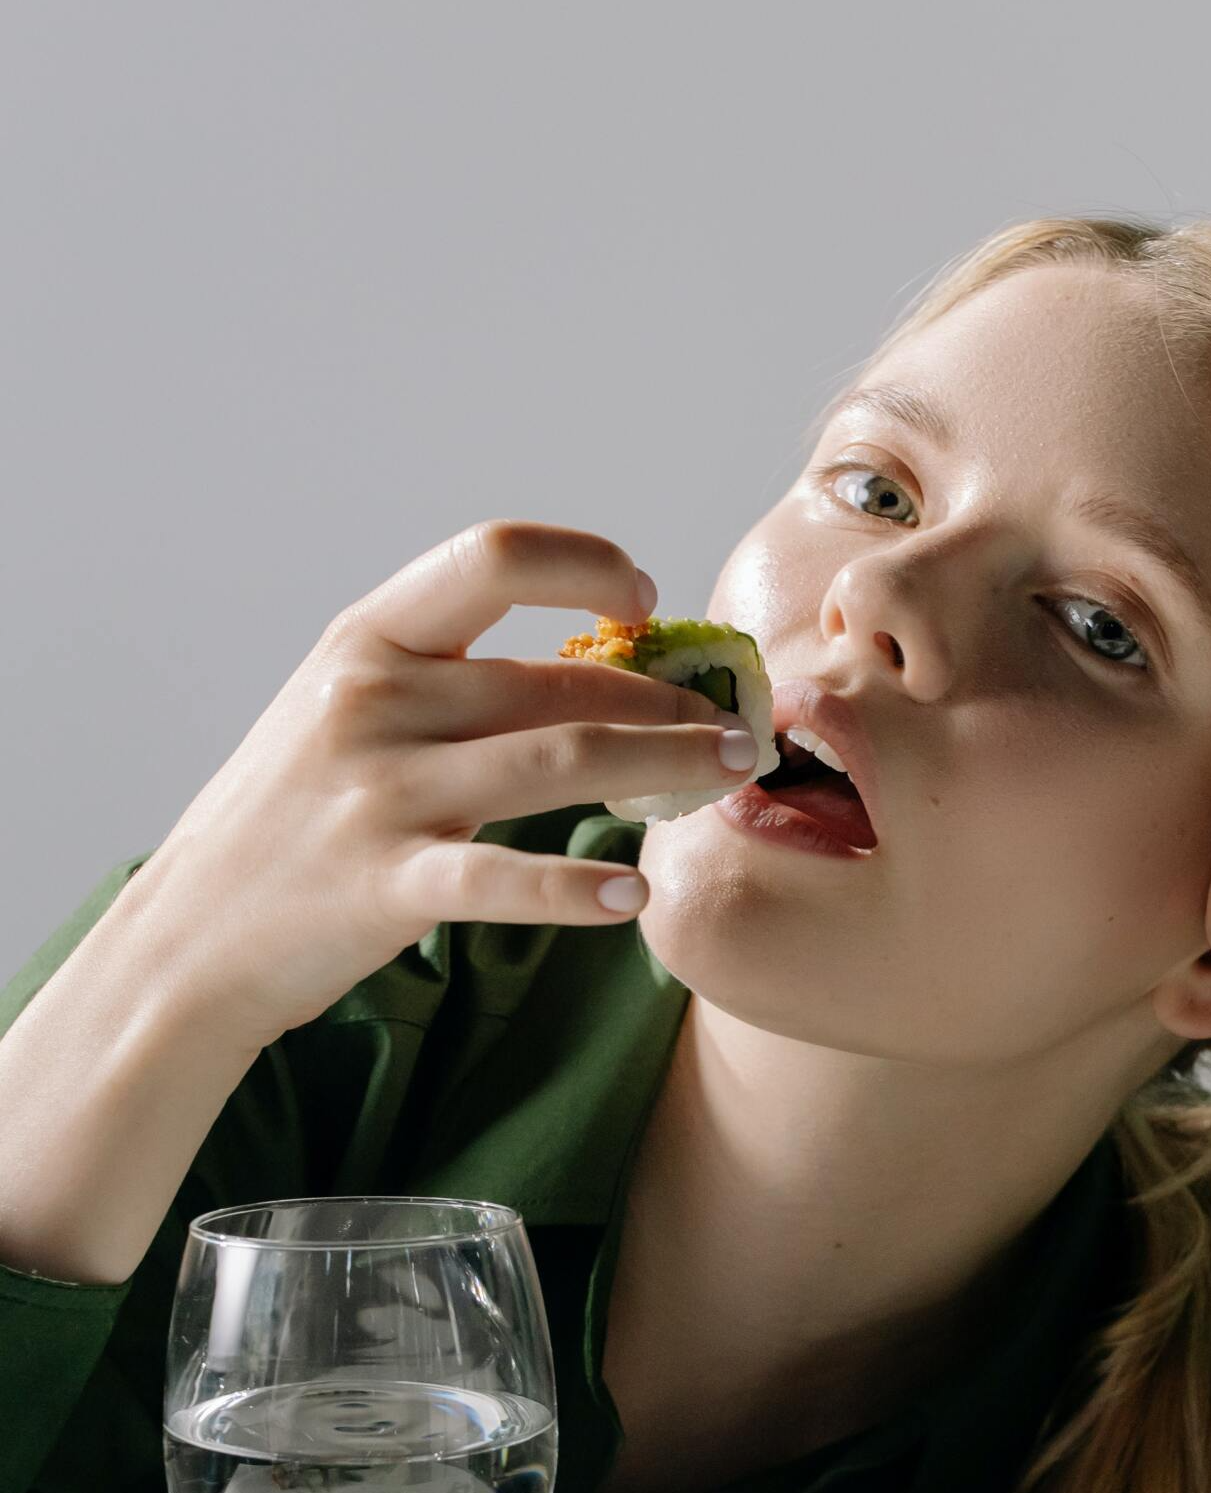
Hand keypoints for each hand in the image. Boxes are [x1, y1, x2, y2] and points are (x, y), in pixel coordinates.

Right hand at [131, 520, 758, 1043]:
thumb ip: (447, 684)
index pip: (492, 557)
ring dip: (662, 761)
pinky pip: (501, 881)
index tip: (644, 597)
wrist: (191, 936)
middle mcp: (372, 701)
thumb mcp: (347, 715)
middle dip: (666, 696)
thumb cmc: (290, 822)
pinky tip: (633, 895)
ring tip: (728, 772)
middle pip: (555, 676)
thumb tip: (593, 667)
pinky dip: (575, 887)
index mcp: (367, 641)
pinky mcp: (385, 884)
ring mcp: (377, 792)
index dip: (584, 564)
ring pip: (555, 758)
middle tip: (737, 724)